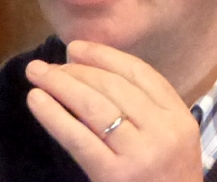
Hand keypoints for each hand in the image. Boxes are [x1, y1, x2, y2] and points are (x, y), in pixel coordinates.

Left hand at [26, 41, 203, 181]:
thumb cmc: (164, 179)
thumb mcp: (170, 139)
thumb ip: (145, 108)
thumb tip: (90, 69)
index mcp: (180, 117)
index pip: (140, 73)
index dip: (105, 56)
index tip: (76, 47)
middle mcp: (164, 131)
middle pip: (114, 86)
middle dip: (76, 70)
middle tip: (47, 66)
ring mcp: (140, 153)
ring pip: (94, 106)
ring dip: (61, 85)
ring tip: (36, 75)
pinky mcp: (115, 174)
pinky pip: (78, 138)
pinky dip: (54, 115)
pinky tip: (37, 100)